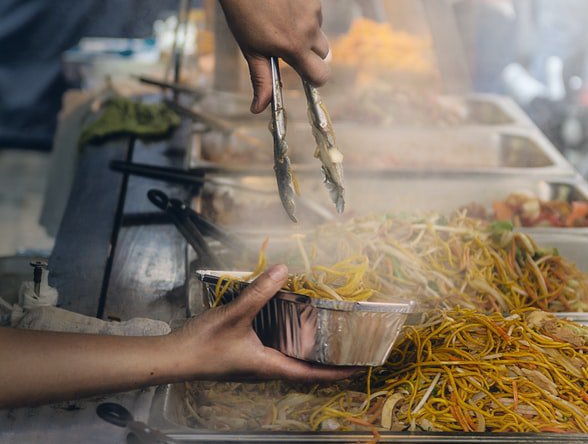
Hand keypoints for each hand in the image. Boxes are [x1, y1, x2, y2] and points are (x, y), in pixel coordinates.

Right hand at [172, 264, 354, 381]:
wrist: (172, 357)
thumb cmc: (203, 344)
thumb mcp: (235, 315)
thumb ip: (259, 292)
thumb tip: (283, 270)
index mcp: (269, 365)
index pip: (311, 374)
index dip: (336, 372)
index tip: (359, 368)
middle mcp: (265, 368)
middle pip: (304, 366)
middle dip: (327, 359)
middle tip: (348, 345)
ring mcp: (254, 363)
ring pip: (288, 356)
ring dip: (307, 348)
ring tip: (326, 332)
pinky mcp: (243, 355)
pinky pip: (274, 347)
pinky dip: (287, 337)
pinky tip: (288, 320)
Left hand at [193, 0, 330, 112]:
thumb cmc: (240, 9)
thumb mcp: (249, 48)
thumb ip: (261, 79)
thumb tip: (259, 109)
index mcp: (294, 46)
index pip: (321, 75)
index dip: (316, 79)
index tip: (306, 74)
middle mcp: (309, 27)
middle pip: (323, 52)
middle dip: (310, 52)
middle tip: (288, 42)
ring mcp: (314, 6)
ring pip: (316, 26)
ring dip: (303, 25)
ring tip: (278, 12)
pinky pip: (314, 3)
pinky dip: (302, 4)